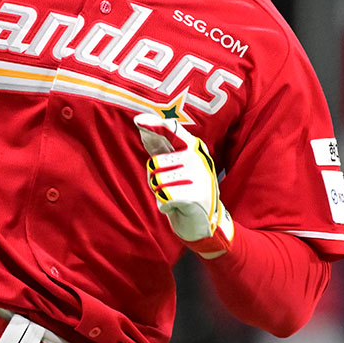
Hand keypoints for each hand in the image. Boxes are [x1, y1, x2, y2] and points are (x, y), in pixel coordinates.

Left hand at [134, 114, 233, 257]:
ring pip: (157, 183)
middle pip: (155, 163)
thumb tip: (140, 121)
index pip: (173, 130)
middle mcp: (198, 158)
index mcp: (194, 147)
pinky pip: (163, 199)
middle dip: (155, 178)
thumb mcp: (176, 164)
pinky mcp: (195, 197)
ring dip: (160, 193)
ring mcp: (198, 177)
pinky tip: (177, 207)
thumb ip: (160, 144)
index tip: (137, 120)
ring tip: (176, 196)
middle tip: (172, 186)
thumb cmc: (185, 188)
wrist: (206, 222)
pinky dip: (165, 206)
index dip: (154, 125)